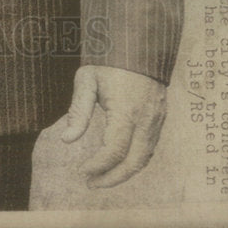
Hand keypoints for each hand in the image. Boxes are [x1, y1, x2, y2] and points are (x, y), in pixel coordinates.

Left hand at [61, 65, 166, 187]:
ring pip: (144, 158)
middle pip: (133, 162)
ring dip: (124, 173)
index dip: (98, 165)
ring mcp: (157, 119)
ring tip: (101, 178)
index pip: (114, 150)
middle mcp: (146, 119)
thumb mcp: (86, 80)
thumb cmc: (107, 61)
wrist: (137, 43)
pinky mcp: (160, 117)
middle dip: (112, 178)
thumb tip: (66, 140)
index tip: (82, 171)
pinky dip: (135, 160)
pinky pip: (150, 147)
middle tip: (91, 184)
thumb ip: (78, 112)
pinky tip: (118, 162)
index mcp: (127, 110)